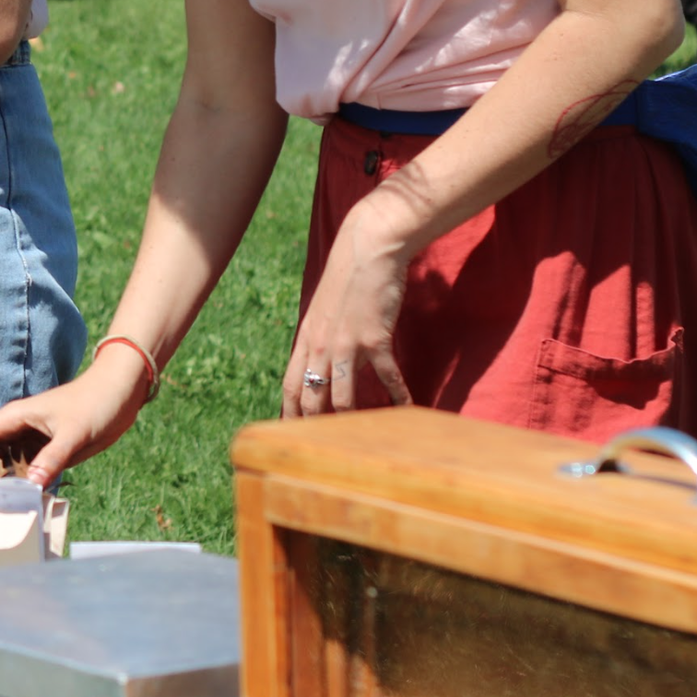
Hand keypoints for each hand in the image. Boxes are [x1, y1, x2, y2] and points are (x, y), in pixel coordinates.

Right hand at [0, 350, 149, 485]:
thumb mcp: (73, 434)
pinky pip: (25, 469)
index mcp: (14, 417)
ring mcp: (29, 440)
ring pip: (4, 465)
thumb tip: (29, 486)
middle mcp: (16, 430)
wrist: (119, 394)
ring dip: (0, 483)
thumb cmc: (94, 404)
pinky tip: (20, 502)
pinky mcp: (44, 450)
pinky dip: (20, 483)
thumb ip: (51, 459)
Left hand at [281, 195, 414, 418]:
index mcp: (305, 339)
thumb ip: (320, 336)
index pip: (290, 386)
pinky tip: (406, 409)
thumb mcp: (322, 309)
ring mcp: (345, 344)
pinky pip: (386, 378)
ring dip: (352, 419)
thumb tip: (320, 360)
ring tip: (362, 436)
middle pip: (311, 398)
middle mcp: (319, 346)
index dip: (290, 413)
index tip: (292, 434)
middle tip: (325, 447)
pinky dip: (397, 396)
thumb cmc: (347, 278)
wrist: (367, 249)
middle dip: (316, 425)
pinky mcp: (374, 339)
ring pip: (341, 397)